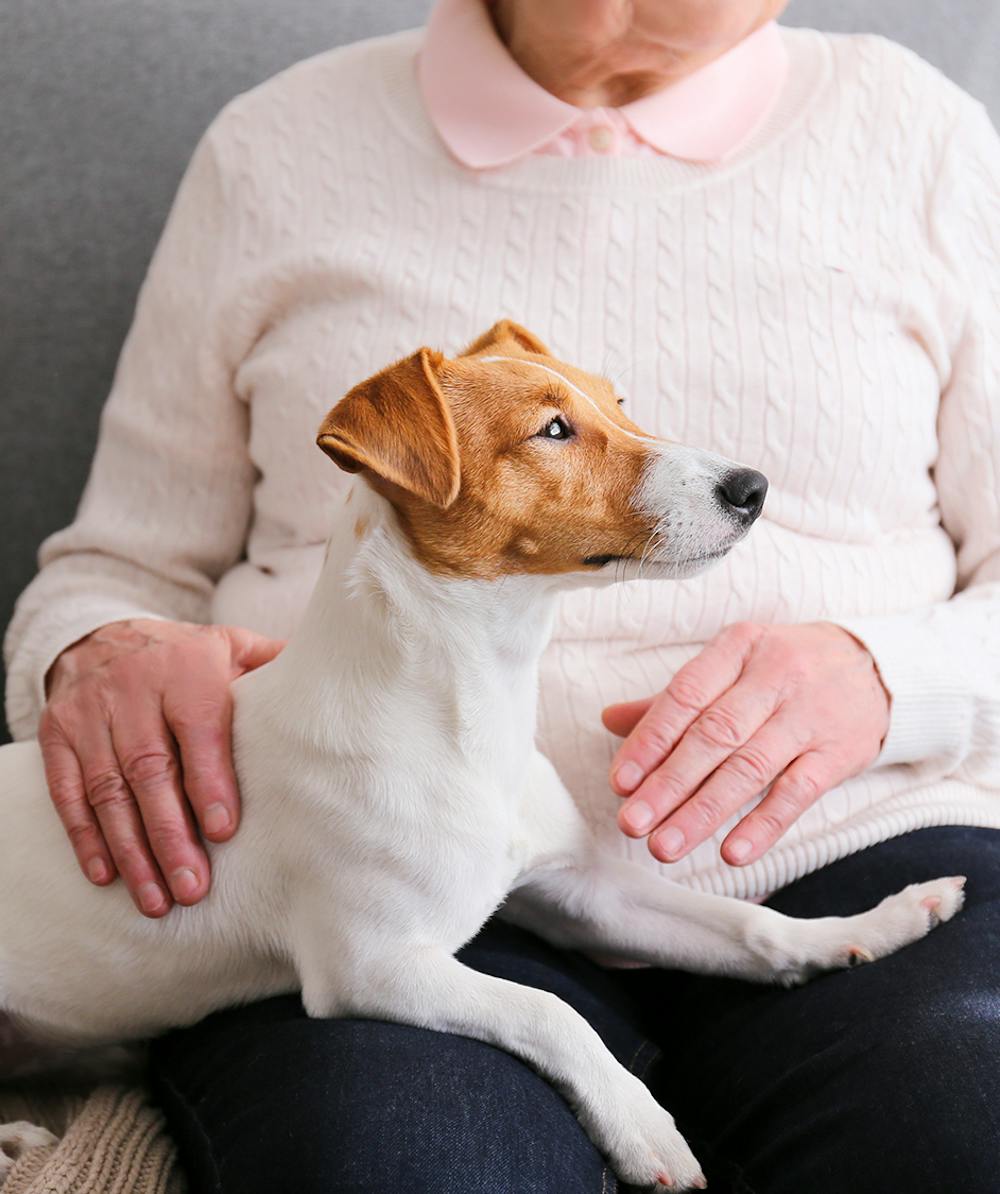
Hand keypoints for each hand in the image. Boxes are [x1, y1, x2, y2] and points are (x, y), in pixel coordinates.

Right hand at [39, 618, 285, 916]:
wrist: (103, 635)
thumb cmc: (187, 658)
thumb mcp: (232, 647)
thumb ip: (275, 669)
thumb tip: (342, 690)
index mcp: (186, 668)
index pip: (198, 727)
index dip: (210, 780)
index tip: (225, 831)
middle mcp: (133, 689)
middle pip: (149, 769)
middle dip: (171, 834)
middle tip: (193, 888)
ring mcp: (89, 714)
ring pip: (107, 789)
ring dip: (131, 849)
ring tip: (156, 899)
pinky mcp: (56, 735)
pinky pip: (66, 791)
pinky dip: (85, 836)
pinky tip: (106, 875)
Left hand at [602, 621, 889, 867]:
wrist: (878, 668)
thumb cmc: (784, 670)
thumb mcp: (733, 665)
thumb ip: (674, 699)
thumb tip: (610, 720)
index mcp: (738, 647)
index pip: (685, 695)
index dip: (650, 741)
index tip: (620, 782)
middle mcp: (774, 677)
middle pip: (714, 736)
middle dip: (668, 784)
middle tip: (632, 823)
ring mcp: (809, 716)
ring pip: (750, 768)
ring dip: (704, 812)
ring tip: (665, 845)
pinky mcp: (839, 753)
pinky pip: (797, 793)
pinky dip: (763, 825)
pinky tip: (732, 853)